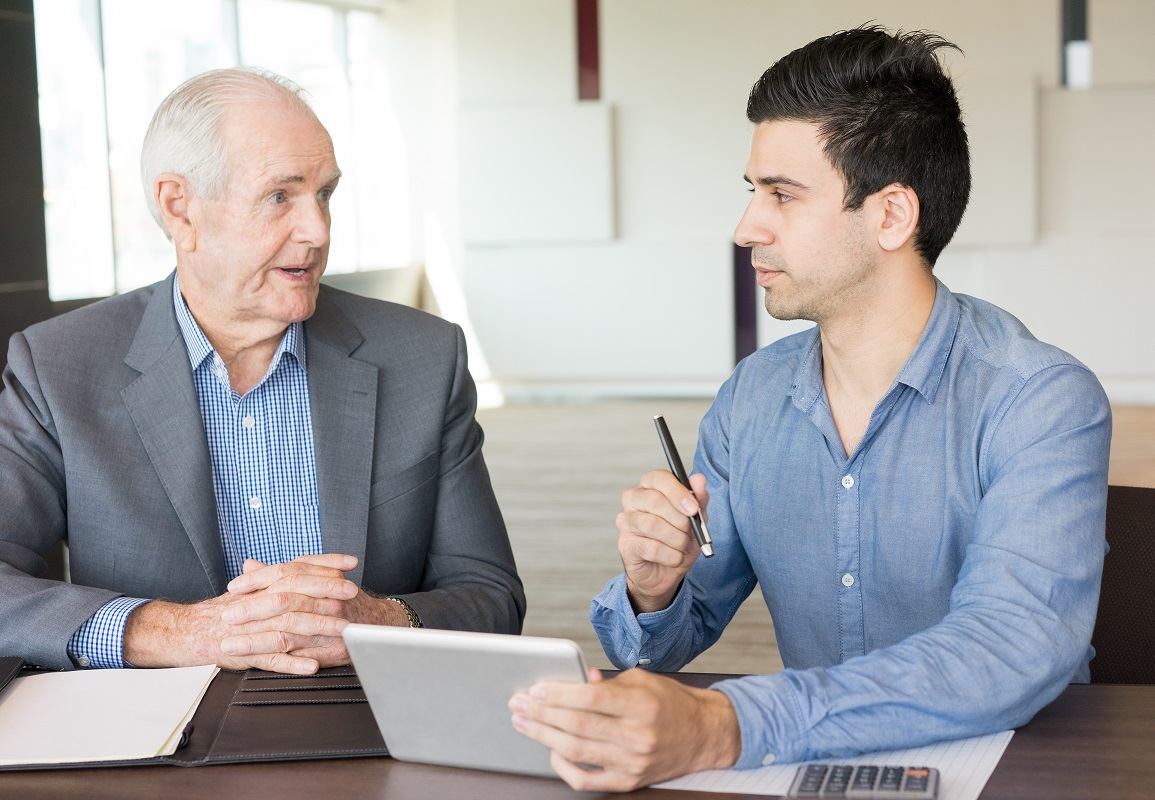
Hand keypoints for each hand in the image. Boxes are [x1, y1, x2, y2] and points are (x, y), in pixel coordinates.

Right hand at [123, 554, 409, 673]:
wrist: (186, 631)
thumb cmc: (227, 611)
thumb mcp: (255, 589)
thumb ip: (282, 578)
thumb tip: (316, 568)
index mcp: (263, 584)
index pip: (298, 567)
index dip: (326, 562)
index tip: (351, 562)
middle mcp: (258, 602)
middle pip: (296, 592)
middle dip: (327, 592)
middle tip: (353, 593)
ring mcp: (251, 628)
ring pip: (289, 625)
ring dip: (318, 628)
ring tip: (343, 631)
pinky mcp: (244, 654)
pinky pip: (271, 658)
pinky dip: (293, 662)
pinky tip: (313, 665)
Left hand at [509, 668, 740, 791]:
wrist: (703, 734)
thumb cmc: (671, 703)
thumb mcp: (642, 680)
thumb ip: (606, 683)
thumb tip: (573, 681)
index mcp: (642, 704)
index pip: (591, 700)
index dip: (558, 695)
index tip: (536, 689)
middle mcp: (638, 736)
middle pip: (577, 726)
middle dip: (541, 714)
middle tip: (519, 704)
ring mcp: (632, 762)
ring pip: (576, 751)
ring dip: (543, 736)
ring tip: (524, 722)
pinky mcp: (629, 781)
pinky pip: (586, 780)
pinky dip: (563, 766)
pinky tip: (551, 750)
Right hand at [617, 470, 709, 612]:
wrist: (667, 572)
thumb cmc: (679, 539)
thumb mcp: (696, 518)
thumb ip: (699, 498)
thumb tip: (699, 479)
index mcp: (650, 486)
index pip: (659, 478)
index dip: (678, 492)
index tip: (694, 508)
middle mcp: (633, 499)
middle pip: (654, 500)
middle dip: (680, 519)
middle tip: (690, 532)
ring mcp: (625, 522)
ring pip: (652, 524)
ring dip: (676, 539)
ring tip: (683, 546)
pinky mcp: (625, 545)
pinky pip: (652, 547)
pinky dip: (671, 556)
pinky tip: (675, 558)